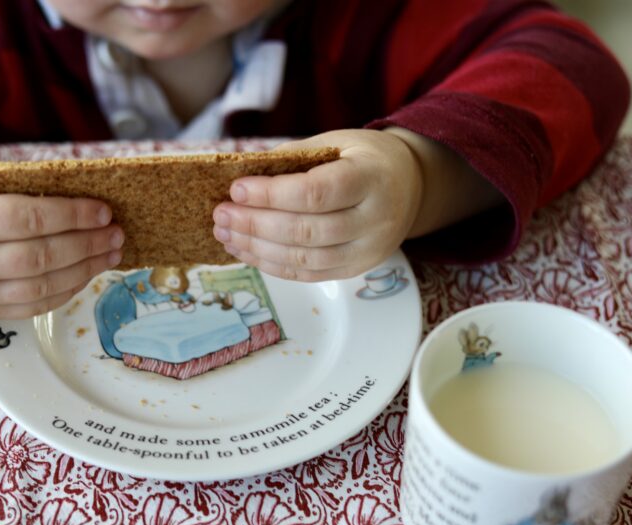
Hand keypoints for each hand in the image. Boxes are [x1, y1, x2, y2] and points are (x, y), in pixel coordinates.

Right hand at [0, 164, 122, 318]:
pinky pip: (32, 308)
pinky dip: (64, 291)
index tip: (102, 211)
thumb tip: (83, 193)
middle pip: (40, 259)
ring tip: (110, 254)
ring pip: (41, 289)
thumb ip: (21, 187)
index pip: (27, 220)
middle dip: (86, 246)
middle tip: (116, 233)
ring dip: (84, 272)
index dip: (71, 216)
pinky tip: (85, 273)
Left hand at [211, 129, 422, 280]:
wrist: (409, 185)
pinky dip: (272, 265)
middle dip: (256, 225)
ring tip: (226, 235)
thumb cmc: (365, 159)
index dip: (272, 194)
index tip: (237, 189)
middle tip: (221, 215)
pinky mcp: (356, 269)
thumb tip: (241, 176)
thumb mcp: (336, 143)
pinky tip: (247, 251)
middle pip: (307, 231)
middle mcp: (375, 219)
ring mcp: (367, 250)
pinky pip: (309, 274)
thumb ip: (293, 159)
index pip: (317, 192)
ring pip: (305, 259)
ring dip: (258, 249)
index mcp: (372, 178)